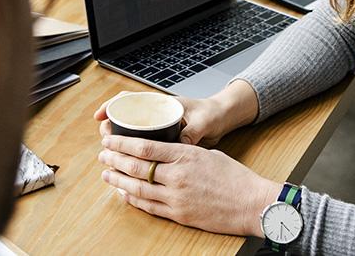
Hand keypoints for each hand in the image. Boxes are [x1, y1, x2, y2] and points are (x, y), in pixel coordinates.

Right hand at [93, 79, 258, 145]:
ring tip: (112, 158)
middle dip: (111, 131)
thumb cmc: (213, 114)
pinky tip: (130, 167)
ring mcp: (160, 129)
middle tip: (105, 144)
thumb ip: (192, 131)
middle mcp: (157, 116)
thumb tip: (182, 142)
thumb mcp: (203, 121)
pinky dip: (135, 156)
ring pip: (133, 136)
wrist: (224, 119)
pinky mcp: (165, 142)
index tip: (100, 117)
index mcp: (162, 105)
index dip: (111, 106)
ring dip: (121, 145)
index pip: (129, 100)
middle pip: (125, 120)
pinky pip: (145, 148)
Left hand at [97, 135, 280, 236]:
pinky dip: (133, 199)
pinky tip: (124, 194)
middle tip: (102, 155)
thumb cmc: (235, 178)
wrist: (252, 204)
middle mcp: (177, 177)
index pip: (144, 147)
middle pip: (136, 167)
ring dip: (118, 181)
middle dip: (115, 159)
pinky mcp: (179, 215)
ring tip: (106, 174)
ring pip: (137, 188)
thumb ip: (183, 152)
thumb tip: (163, 151)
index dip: (122, 143)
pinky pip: (149, 207)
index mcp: (185, 156)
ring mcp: (176, 198)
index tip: (109, 139)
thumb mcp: (207, 154)